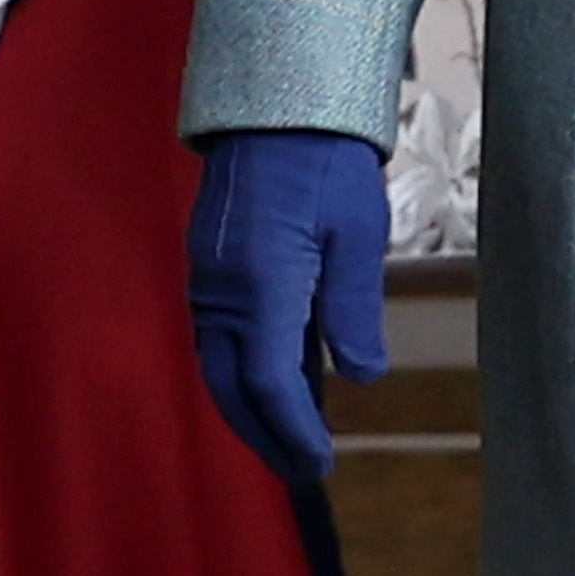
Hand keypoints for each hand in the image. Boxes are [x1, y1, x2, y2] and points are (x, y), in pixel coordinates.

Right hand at [189, 127, 391, 480]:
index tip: (320, 464)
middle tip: (302, 470)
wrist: (276, 105)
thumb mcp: (357, 236)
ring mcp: (210, 280)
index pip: (272, 383)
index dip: (294, 430)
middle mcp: (222, 292)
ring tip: (290, 439)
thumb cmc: (326, 164)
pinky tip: (281, 384)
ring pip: (221, 365)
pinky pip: (222, 337)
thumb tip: (363, 377)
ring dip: (251, 408)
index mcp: (261, 287)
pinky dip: (246, 372)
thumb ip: (354, 310)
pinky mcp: (212, 268)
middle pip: (233, 386)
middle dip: (265, 434)